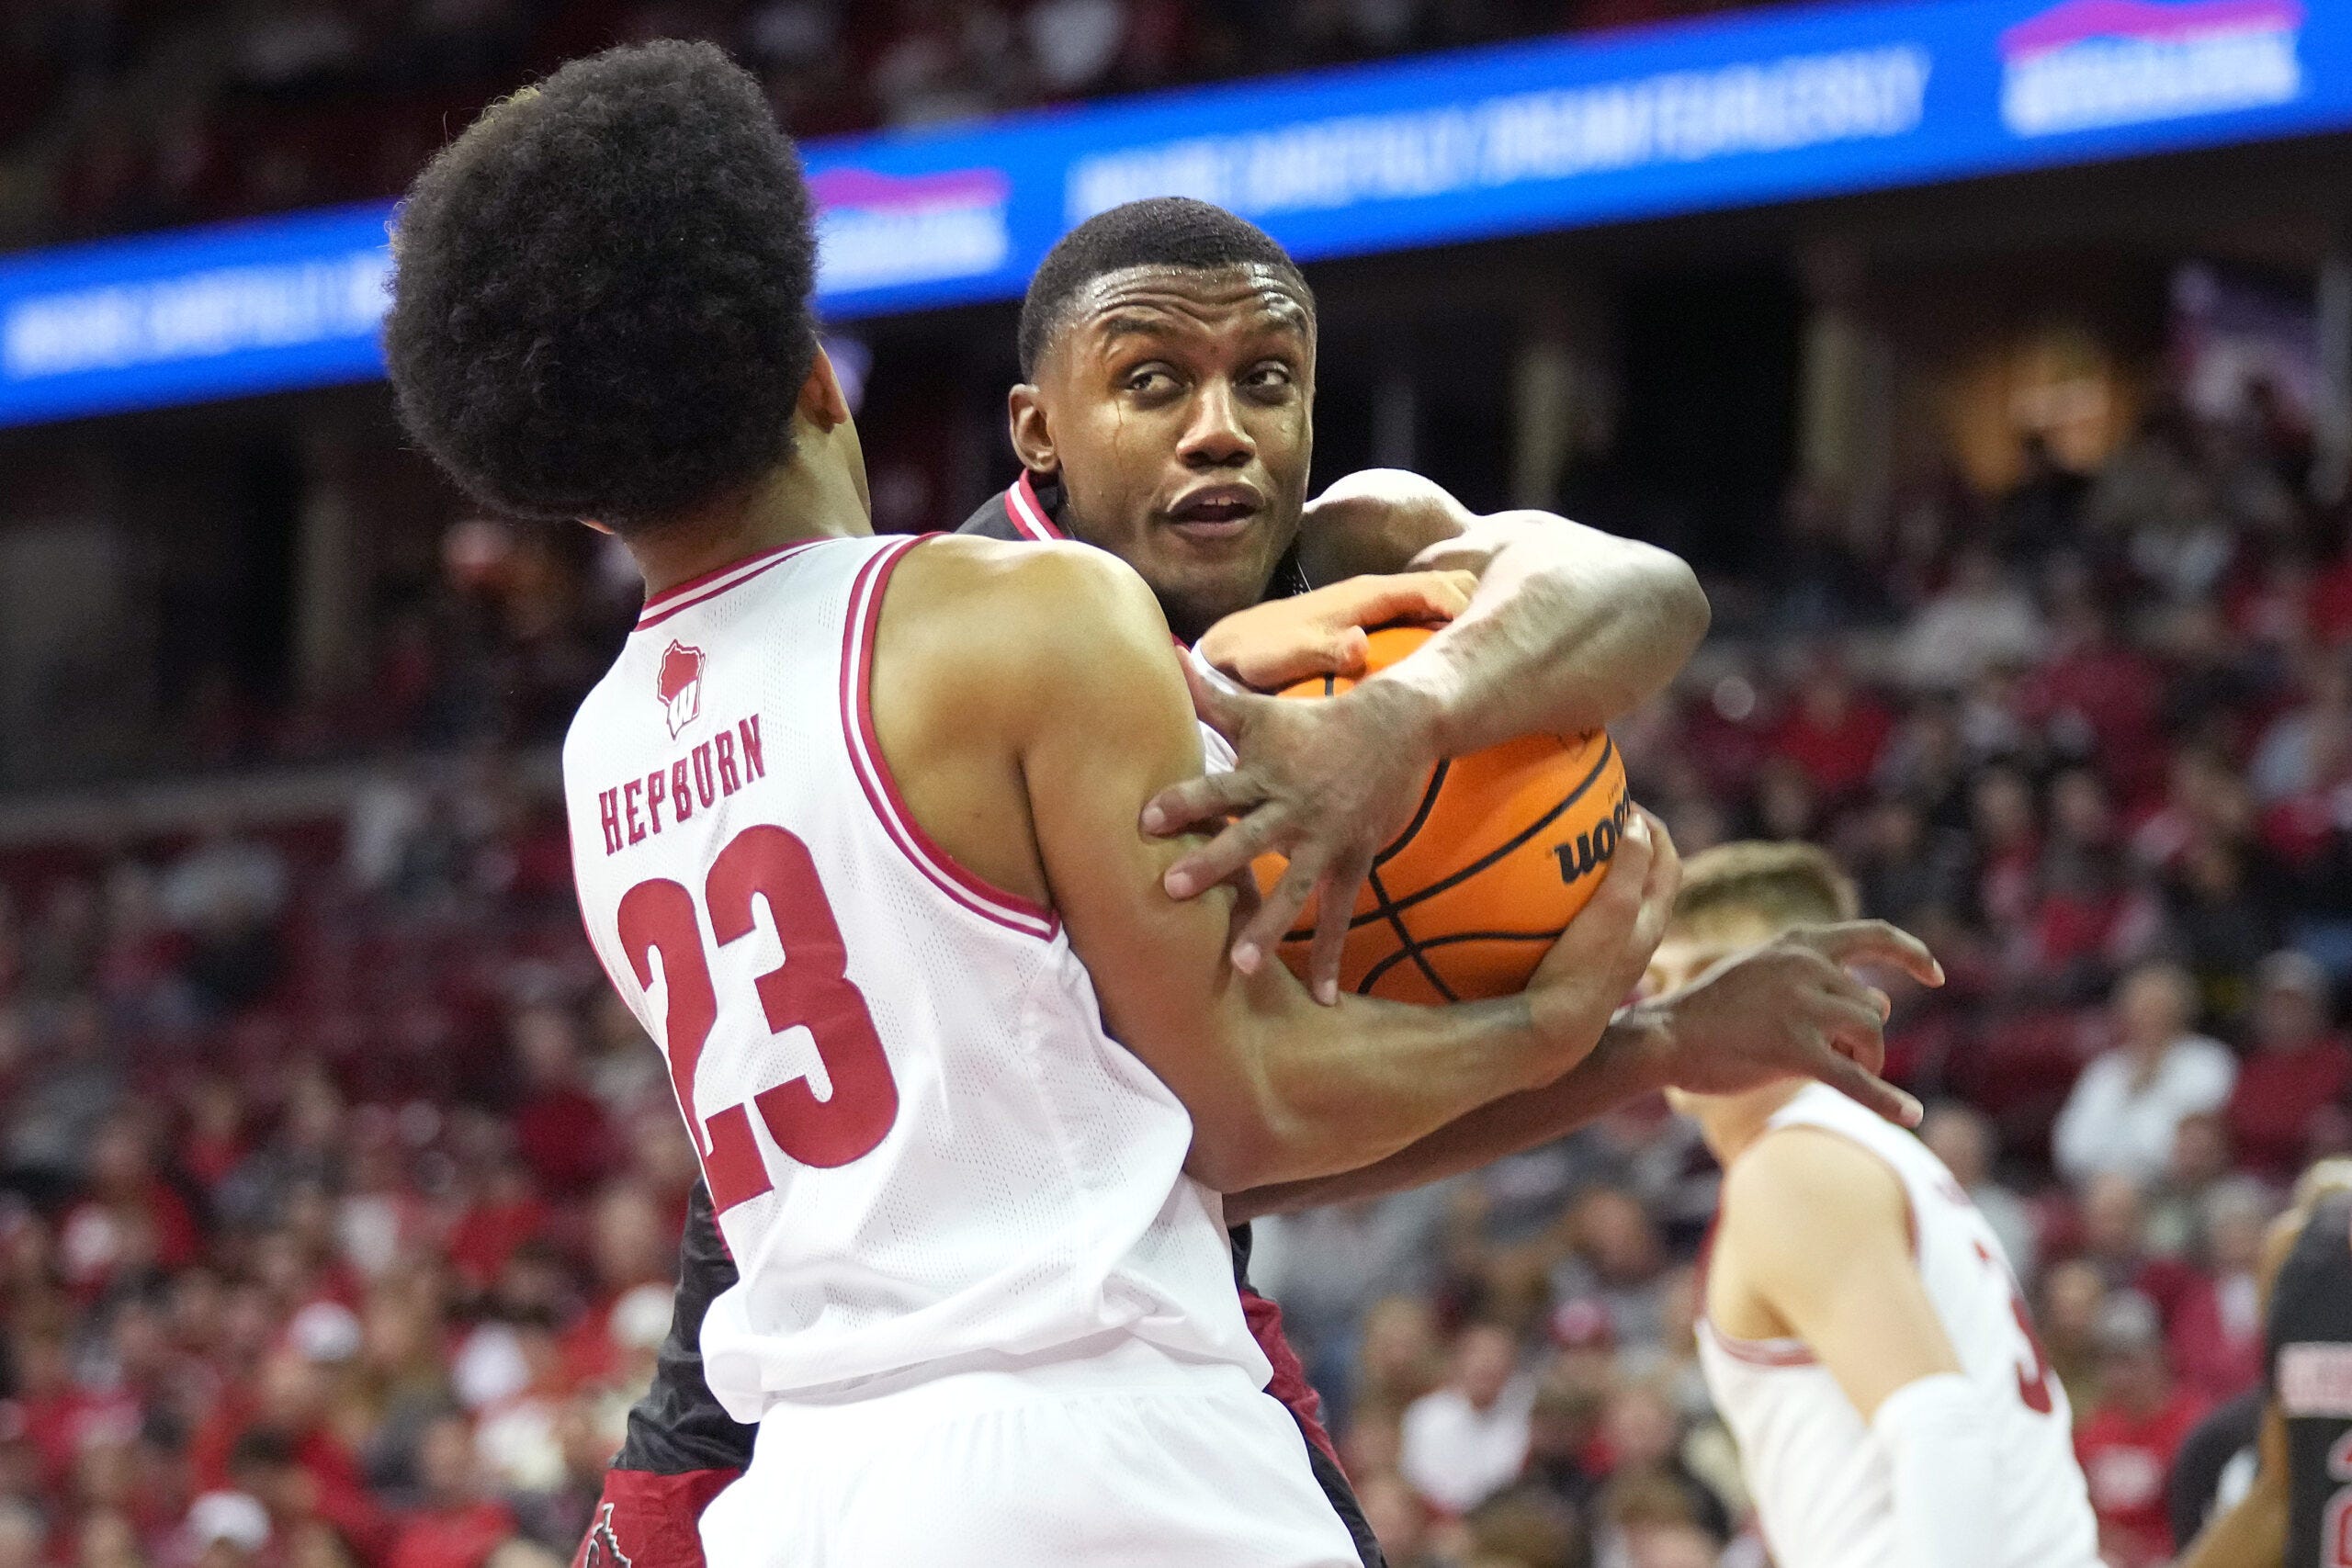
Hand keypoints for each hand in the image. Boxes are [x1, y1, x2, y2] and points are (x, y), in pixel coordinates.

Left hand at [1145, 654, 1442, 998]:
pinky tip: (1321, 999)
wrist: (1397, 728)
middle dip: (1213, 865)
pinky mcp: (1352, 862)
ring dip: (1267, 928)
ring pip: (1294, 888)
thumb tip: (1166, 656)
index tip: (1147, 818)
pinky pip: (1339, 916)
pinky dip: (1329, 957)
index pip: (1218, 788)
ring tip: (1240, 966)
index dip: (1185, 800)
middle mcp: (1292, 810)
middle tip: (1174, 889)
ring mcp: (1324, 841)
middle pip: (1248, 839)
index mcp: (1264, 774)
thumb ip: (1209, 695)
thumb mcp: (1261, 710)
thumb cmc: (1314, 722)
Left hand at [1194, 570, 1477, 690]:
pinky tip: (1463, 659)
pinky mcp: (1369, 627)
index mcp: (1362, 596)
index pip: (1429, 589)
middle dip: (1480, 606)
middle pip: (1442, 591)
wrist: (1226, 651)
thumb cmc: (1254, 655)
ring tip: (1503, 646)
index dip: (1465, 603)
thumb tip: (1358, 647)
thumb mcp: (1279, 655)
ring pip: (1433, 604)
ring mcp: (1374, 610)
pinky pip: (1419, 620)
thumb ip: (1318, 649)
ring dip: (1466, 619)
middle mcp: (1373, 596)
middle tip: (1518, 638)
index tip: (1499, 628)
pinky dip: (1445, 629)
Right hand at [1525, 810, 1680, 1058]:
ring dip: (1596, 872)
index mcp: (1651, 923)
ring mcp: (1604, 956)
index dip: (1655, 828)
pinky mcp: (1576, 968)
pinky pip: (1579, 920)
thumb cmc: (1583, 970)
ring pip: (1611, 901)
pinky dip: (1566, 899)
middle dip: (1626, 844)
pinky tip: (1529, 894)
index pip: (1669, 863)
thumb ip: (1630, 865)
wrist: (1551, 1033)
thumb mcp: (1614, 910)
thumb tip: (1636, 822)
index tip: (1625, 802)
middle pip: (1643, 879)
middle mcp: (1634, 940)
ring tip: (1562, 849)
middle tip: (1594, 819)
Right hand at [1632, 922, 1944, 1125]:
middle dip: (1867, 1041)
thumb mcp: (1763, 973)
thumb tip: (1880, 1008)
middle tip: (1842, 1061)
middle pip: (1875, 1008)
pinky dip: (1886, 1099)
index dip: (1912, 954)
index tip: (1935, 975)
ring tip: (1841, 1075)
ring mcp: (1800, 1006)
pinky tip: (1911, 1115)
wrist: (1665, 1036)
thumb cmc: (1711, 1012)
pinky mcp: (1793, 1049)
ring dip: (1867, 1063)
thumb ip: (1814, 979)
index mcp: (1798, 944)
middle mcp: (1804, 966)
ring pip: (1871, 1036)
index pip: (1873, 936)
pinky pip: (1856, 1078)